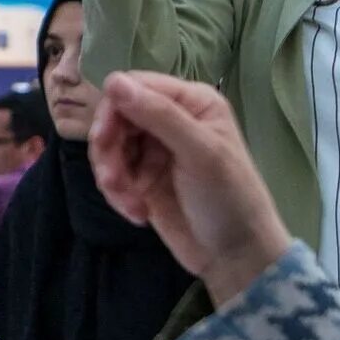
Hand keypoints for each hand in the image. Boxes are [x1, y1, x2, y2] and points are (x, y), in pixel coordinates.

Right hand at [89, 71, 292, 305]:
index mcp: (191, 102)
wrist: (236, 257)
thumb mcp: (200, 152)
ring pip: (110, 147)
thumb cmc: (229, 198)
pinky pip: (114, 176)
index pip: (135, 86)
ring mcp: (155, 151)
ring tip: (130, 204)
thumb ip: (159, 115)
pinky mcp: (144, 180)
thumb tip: (113, 82)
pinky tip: (138, 214)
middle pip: (116, 116)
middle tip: (111, 181)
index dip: (113, 109)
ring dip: (112, 176)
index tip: (103, 140)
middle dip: (108, 149)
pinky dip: (118, 195)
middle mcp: (171, 119)